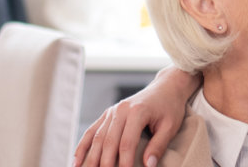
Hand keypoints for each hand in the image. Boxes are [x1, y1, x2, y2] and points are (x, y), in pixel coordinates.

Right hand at [74, 72, 193, 166]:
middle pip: (109, 142)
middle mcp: (120, 110)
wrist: (165, 87)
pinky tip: (77, 162)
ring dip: (91, 158)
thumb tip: (148, 165)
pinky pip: (91, 131)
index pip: (127, 143)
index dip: (125, 162)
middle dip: (105, 163)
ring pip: (97, 138)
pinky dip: (82, 147)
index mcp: (137, 112)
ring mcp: (111, 111)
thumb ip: (159, 146)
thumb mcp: (170, 126)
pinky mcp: (107, 114)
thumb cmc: (170, 108)